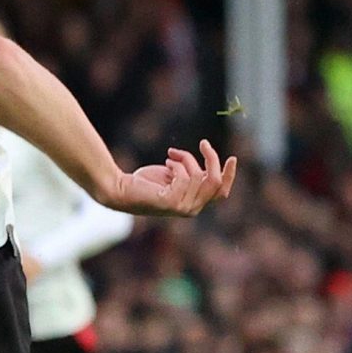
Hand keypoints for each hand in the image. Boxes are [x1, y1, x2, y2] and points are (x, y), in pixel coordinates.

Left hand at [100, 141, 237, 217]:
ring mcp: (183, 208)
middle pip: (215, 182)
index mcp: (194, 204)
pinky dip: (177, 165)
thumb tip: (208, 167)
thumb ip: (192, 174)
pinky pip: (185, 176)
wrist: (118, 188)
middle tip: (204, 143)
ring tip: (171, 156)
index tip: (232, 157)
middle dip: (212, 160)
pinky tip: (166, 162)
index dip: (229, 175)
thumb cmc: (144, 181)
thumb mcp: (174, 175)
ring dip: (186, 160)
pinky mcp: (172, 202)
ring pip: (199, 176)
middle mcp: (192, 209)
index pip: (221, 192)